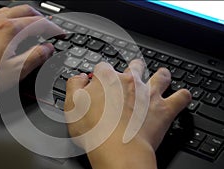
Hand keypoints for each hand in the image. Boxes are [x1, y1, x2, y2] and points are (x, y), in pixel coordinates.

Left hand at [0, 5, 60, 105]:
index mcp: (10, 30)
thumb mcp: (15, 72)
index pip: (39, 23)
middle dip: (41, 18)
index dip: (54, 29)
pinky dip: (10, 19)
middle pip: (26, 10)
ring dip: (25, 16)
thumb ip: (35, 57)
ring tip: (31, 28)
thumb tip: (48, 48)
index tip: (60, 34)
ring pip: (11, 10)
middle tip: (49, 28)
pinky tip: (8, 30)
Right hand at [64, 60, 191, 168]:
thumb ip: (74, 85)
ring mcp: (149, 94)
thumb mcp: (72, 104)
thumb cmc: (93, 130)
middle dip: (133, 69)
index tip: (100, 82)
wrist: (117, 148)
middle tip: (130, 76)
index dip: (101, 74)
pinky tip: (181, 96)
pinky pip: (181, 97)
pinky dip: (182, 96)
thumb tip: (79, 77)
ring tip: (160, 77)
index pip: (104, 67)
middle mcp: (130, 82)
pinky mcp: (164, 109)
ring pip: (161, 76)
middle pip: (134, 66)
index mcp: (107, 79)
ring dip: (161, 76)